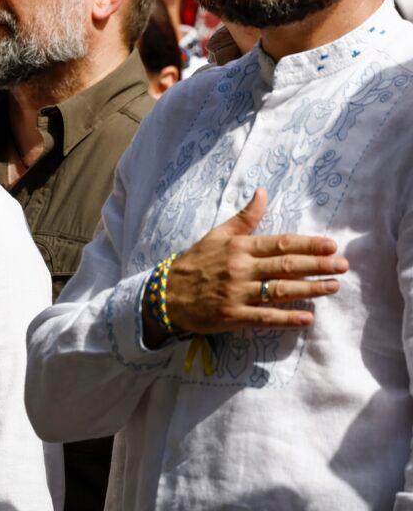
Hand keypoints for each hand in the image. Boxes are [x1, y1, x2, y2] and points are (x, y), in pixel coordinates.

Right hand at [144, 188, 346, 346]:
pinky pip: (264, 317)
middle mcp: (240, 269)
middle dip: (317, 266)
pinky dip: (286, 318)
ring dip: (309, 290)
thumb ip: (245, 217)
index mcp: (238, 247)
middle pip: (286, 266)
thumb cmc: (196, 262)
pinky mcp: (232, 315)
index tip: (331, 245)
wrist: (166, 293)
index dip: (307, 245)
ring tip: (332, 287)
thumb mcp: (217, 234)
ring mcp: (236, 294)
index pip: (279, 244)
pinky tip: (307, 318)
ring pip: (280, 290)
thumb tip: (263, 192)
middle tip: (343, 266)